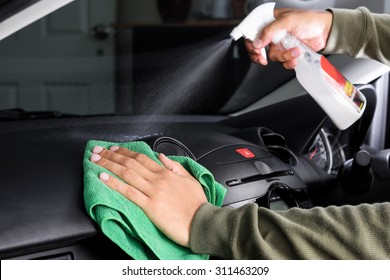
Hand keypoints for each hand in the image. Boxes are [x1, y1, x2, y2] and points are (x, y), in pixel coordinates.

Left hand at [90, 146, 206, 246]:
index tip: (113, 148)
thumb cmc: (197, 204)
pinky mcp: (150, 206)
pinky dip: (114, 183)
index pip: (141, 158)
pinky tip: (104, 178)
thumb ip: (175, 166)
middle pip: (130, 163)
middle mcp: (158, 179)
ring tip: (95, 160)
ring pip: (127, 174)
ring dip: (109, 165)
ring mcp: (153, 192)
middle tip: (98, 151)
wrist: (201, 222)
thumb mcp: (190, 179)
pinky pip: (128, 192)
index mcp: (167, 173)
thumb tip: (161, 156)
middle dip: (111, 155)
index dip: (125, 152)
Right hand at [245, 8, 332, 68]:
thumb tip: (257, 42)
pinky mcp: (287, 53)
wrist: (325, 31)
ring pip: (272, 56)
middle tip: (263, 59)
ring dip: (284, 56)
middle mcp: (272, 33)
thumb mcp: (287, 21)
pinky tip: (296, 56)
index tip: (255, 49)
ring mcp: (279, 44)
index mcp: (270, 21)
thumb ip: (270, 31)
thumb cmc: (309, 20)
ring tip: (295, 50)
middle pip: (257, 47)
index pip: (253, 32)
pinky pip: (282, 62)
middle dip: (259, 56)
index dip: (250, 42)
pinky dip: (289, 61)